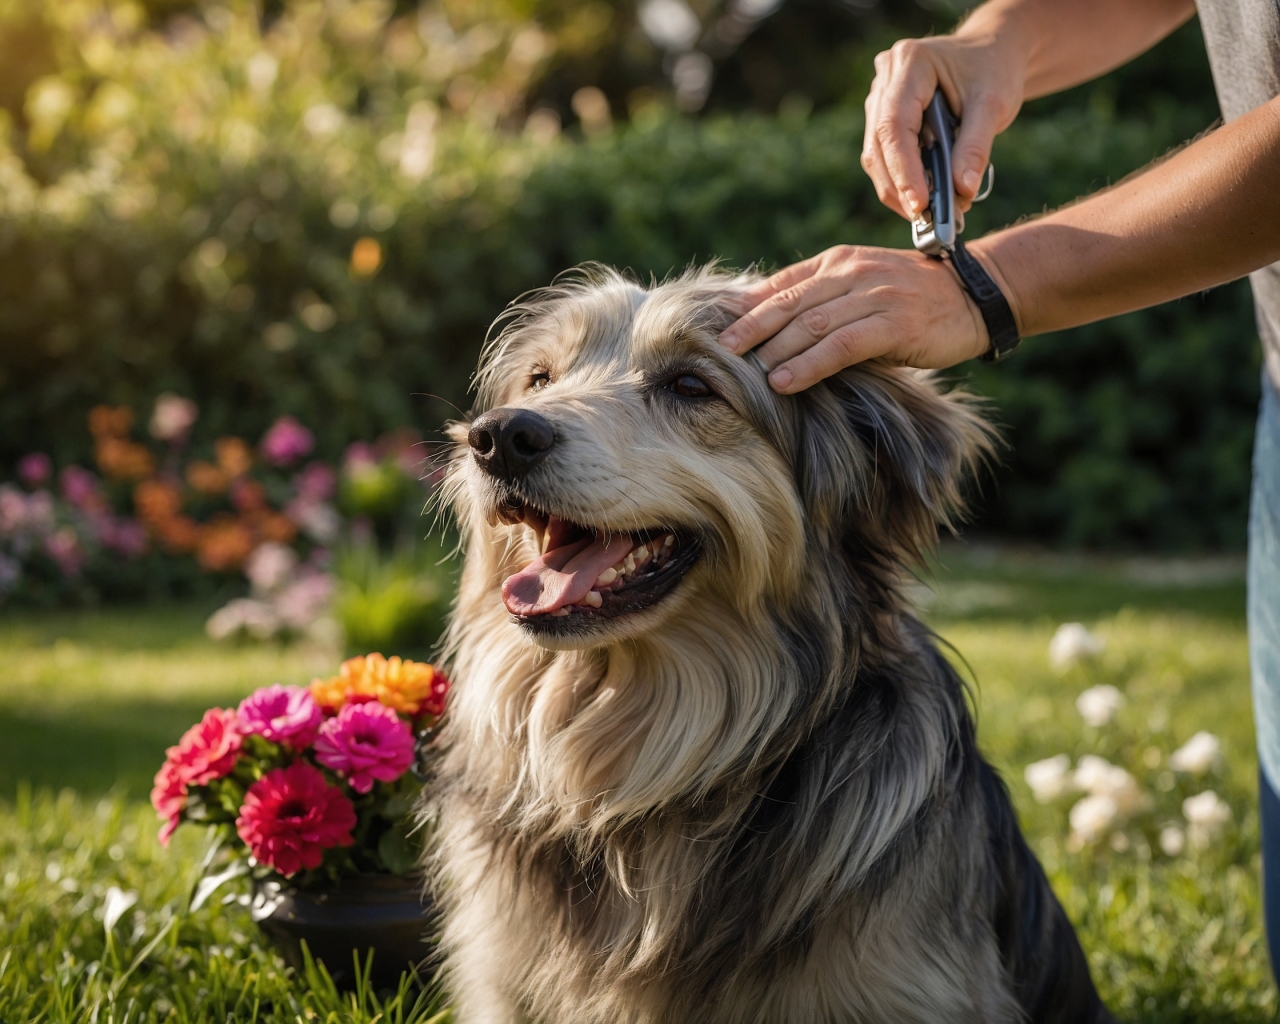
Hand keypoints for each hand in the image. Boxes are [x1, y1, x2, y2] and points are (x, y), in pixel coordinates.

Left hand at [718, 245, 991, 392]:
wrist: (977, 294)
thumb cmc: (913, 298)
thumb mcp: (863, 288)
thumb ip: (823, 300)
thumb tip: (771, 327)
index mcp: (839, 261)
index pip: (783, 283)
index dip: (748, 306)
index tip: (715, 326)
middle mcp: (852, 272)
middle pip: (789, 302)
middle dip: (750, 328)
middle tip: (717, 351)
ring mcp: (874, 295)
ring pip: (811, 324)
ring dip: (774, 350)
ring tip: (744, 371)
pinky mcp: (894, 323)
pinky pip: (841, 346)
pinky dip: (808, 364)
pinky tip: (785, 381)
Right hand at [862, 33, 1026, 218]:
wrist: (991, 54)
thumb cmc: (993, 71)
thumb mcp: (994, 104)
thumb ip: (976, 147)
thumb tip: (962, 192)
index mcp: (910, 63)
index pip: (894, 125)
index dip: (903, 169)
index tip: (920, 204)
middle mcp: (886, 78)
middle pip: (879, 145)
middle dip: (901, 188)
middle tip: (929, 220)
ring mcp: (878, 98)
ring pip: (875, 157)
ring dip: (899, 191)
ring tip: (931, 213)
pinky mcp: (881, 117)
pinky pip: (883, 158)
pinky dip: (902, 182)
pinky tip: (924, 198)